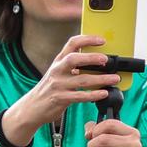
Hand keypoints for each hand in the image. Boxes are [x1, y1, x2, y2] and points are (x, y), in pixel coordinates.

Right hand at [3, 34, 118, 143]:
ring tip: (114, 78)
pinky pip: (80, 96)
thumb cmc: (48, 89)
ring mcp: (58, 85)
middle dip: (92, 58)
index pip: (72, 43)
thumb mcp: (57, 73)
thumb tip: (93, 60)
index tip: (102, 40)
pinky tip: (103, 93)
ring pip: (82, 80)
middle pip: (74, 59)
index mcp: (58, 61)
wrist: (32, 107)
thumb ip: (72, 66)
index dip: (87, 39)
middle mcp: (57, 71)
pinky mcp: (60, 99)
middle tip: (106, 60)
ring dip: (101, 79)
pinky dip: (94, 95)